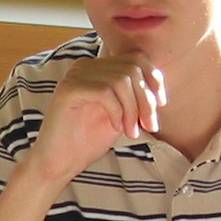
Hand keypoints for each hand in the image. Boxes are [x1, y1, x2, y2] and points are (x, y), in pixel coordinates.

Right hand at [27, 55, 166, 186]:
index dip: (154, 79)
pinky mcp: (68, 90)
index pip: (136, 58)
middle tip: (149, 126)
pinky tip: (117, 128)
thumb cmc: (89, 140)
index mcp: (98, 68)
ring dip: (133, 109)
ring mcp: (74, 76)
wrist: (60, 162)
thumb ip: (136, 96)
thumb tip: (159, 86)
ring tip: (132, 131)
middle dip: (146, 99)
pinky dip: (118, 112)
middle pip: (131, 68)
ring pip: (121, 80)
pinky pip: (105, 91)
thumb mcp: (122, 113)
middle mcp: (85, 66)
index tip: (160, 106)